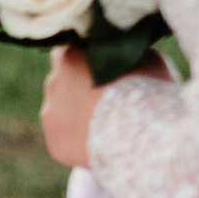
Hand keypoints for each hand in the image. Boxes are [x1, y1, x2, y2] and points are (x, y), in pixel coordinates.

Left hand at [42, 44, 172, 167]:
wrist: (144, 134)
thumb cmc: (149, 88)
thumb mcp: (142, 57)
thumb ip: (120, 54)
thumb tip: (119, 54)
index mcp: (68, 58)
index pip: (67, 53)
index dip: (84, 61)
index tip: (101, 69)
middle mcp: (52, 84)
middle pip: (62, 83)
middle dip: (80, 89)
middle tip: (108, 99)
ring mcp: (50, 116)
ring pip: (60, 112)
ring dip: (78, 115)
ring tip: (109, 122)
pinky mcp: (56, 144)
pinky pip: (66, 139)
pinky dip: (80, 140)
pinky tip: (103, 142)